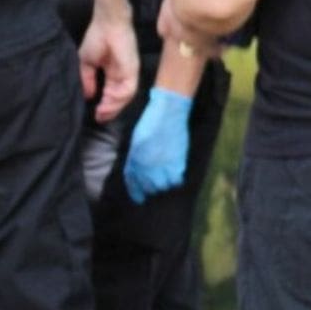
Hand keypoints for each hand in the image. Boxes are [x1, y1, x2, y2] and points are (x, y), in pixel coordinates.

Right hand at [79, 14, 138, 122]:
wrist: (107, 23)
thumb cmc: (97, 38)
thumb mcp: (86, 63)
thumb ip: (88, 79)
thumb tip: (88, 96)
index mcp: (113, 73)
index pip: (111, 94)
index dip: (105, 106)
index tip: (96, 115)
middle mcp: (122, 75)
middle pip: (119, 99)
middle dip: (109, 110)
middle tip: (99, 118)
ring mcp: (129, 72)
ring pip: (125, 96)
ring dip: (113, 106)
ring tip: (102, 112)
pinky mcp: (132, 69)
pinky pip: (129, 88)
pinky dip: (119, 96)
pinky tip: (108, 98)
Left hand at [123, 88, 192, 203]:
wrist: (169, 111)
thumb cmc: (151, 122)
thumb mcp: (137, 140)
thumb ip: (136, 157)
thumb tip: (136, 170)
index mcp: (134, 159)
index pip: (133, 182)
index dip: (136, 192)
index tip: (139, 198)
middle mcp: (147, 165)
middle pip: (149, 187)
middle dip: (151, 187)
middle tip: (155, 185)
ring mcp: (162, 164)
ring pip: (163, 186)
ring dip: (164, 184)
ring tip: (166, 180)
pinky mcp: (177, 161)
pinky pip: (176, 179)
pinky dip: (176, 179)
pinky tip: (175, 174)